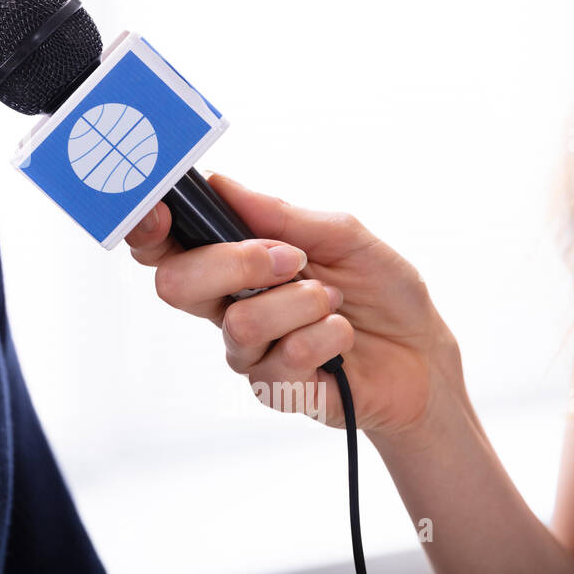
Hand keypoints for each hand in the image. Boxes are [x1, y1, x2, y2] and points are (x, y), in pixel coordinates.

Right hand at [125, 173, 463, 438]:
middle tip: (291, 259)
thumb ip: (281, 214)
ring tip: (334, 303)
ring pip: (239, 322)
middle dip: (234, 262)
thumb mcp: (342, 235)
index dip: (149, 229)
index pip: (166, 248)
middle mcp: (228, 305)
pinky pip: (282, 357)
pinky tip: (343, 337)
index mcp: (233, 262)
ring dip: (302, 302)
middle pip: (176, 284)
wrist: (424, 354)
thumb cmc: (381, 291)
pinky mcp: (273, 388)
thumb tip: (222, 185)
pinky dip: (326, 337)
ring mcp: (248, 350)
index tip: (162, 213)